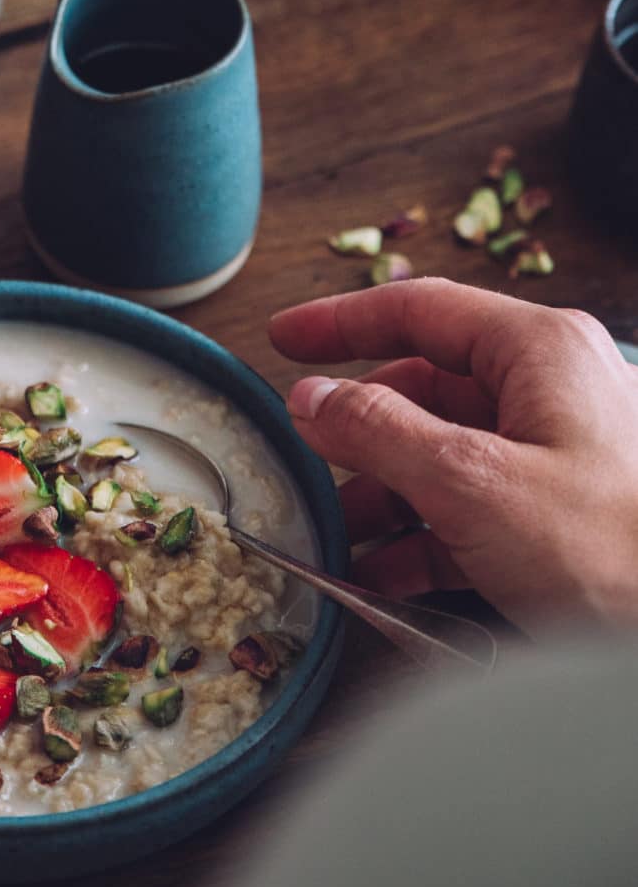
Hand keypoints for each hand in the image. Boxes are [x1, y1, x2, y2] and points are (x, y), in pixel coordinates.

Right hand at [270, 279, 637, 631]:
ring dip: (389, 496)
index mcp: (538, 352)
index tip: (282, 340)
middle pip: (431, 388)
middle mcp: (555, 390)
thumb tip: (313, 397)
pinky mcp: (572, 517)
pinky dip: (428, 537)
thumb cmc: (618, 554)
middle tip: (307, 467)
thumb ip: (381, 431)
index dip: (341, 322)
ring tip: (342, 540)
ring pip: (451, 454)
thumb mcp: (475, 485)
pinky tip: (389, 578)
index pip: (420, 308)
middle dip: (362, 434)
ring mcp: (567, 455)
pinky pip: (481, 509)